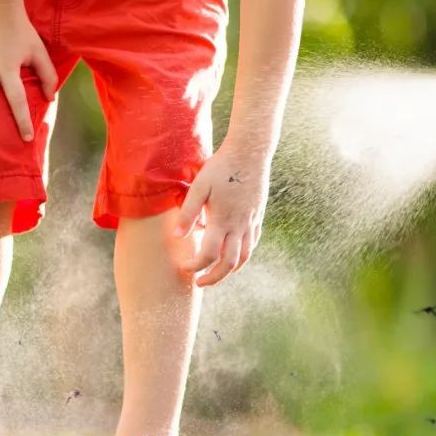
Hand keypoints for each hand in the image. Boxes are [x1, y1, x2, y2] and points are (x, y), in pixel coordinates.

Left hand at [175, 142, 269, 286]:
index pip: (209, 255)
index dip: (196, 266)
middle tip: (199, 282)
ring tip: (217, 273)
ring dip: (230, 269)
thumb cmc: (220, 167)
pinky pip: (253, 242)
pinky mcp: (257, 215)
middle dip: (214, 277)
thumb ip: (188, 212)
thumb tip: (177, 236)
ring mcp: (251, 221)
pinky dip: (244, 253)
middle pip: (229, 263)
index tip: (185, 267)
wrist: (250, 152)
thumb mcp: (199, 186)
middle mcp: (239, 225)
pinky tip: (235, 253)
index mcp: (222, 220)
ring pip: (245, 256)